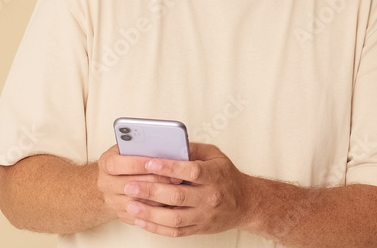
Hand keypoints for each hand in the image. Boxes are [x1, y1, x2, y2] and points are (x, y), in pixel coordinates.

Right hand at [96, 144, 177, 225]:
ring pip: (136, 203)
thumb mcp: (130, 147)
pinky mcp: (122, 214)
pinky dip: (156, 211)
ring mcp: (112, 201)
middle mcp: (105, 184)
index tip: (155, 162)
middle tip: (175, 177)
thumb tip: (164, 146)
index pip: (116, 164)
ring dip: (158, 198)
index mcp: (106, 163)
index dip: (136, 164)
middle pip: (128, 185)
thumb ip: (142, 146)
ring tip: (177, 190)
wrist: (115, 178)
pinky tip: (171, 204)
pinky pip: (141, 216)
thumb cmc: (128, 158)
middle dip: (154, 181)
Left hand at [121, 143, 255, 237]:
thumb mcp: (215, 155)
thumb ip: (191, 149)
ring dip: (150, 213)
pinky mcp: (199, 228)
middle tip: (130, 186)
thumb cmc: (226, 176)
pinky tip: (141, 220)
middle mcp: (210, 197)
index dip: (169, 168)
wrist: (246, 203)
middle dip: (151, 191)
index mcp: (214, 175)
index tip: (149, 163)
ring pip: (174, 218)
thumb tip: (166, 143)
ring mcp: (204, 216)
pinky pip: (175, 232)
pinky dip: (156, 228)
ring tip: (131, 205)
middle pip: (178, 196)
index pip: (190, 171)